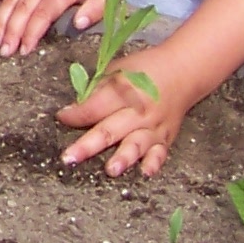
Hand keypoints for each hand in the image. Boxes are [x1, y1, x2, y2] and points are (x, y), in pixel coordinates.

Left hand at [59, 66, 183, 177]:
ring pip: (136, 144)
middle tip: (70, 158)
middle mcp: (139, 111)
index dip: (75, 114)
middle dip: (88, 145)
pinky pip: (160, 152)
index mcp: (124, 90)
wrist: (183, 71)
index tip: (60, 117)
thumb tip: (73, 111)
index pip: (95, 106)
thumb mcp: (117, 70)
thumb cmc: (144, 70)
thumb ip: (96, 91)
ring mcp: (154, 126)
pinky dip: (154, 162)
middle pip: (111, 129)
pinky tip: (145, 172)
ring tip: (111, 170)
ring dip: (123, 158)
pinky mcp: (166, 137)